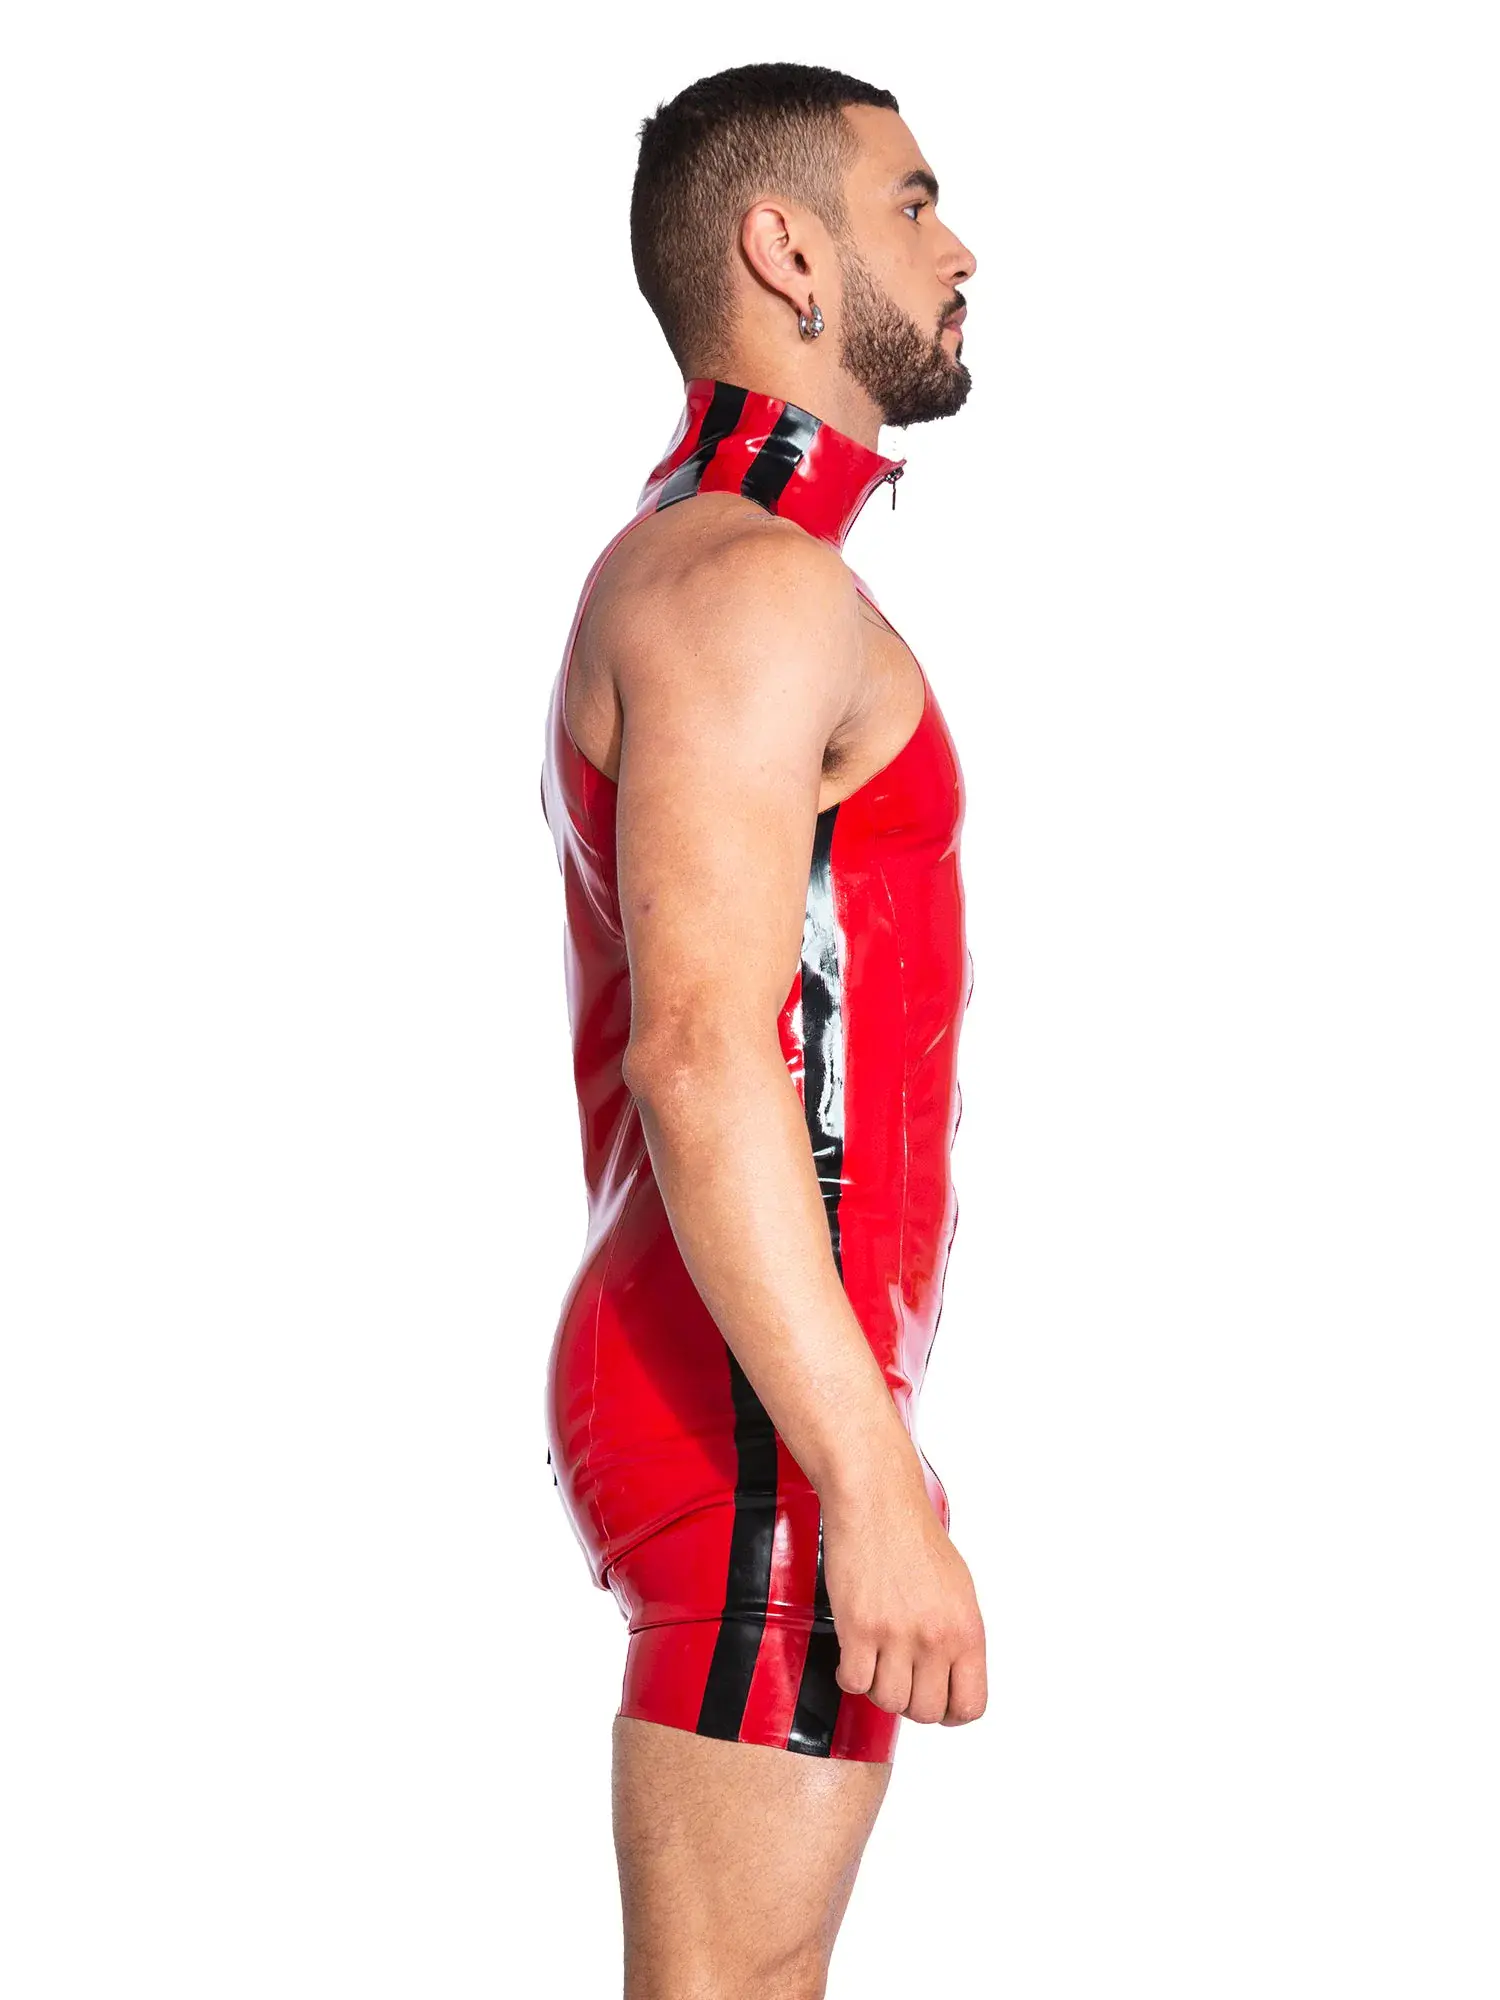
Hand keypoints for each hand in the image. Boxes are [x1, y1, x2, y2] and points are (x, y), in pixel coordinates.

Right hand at [820, 1457, 987, 1725]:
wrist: (877, 1502)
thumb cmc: (913, 1536)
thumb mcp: (958, 1589)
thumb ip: (957, 1637)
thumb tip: (950, 1676)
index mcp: (968, 1629)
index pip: (970, 1705)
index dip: (950, 1712)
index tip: (936, 1702)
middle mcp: (936, 1637)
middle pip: (926, 1712)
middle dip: (910, 1701)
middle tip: (899, 1678)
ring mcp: (898, 1635)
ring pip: (888, 1701)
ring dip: (878, 1688)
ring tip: (875, 1662)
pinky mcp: (859, 1628)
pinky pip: (855, 1682)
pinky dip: (850, 1676)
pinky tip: (853, 1656)